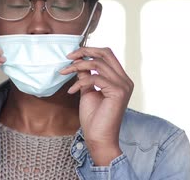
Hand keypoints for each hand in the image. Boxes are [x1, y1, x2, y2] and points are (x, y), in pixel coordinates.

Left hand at [60, 47, 133, 165]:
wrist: (98, 138)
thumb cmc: (94, 118)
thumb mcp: (88, 91)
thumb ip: (86, 76)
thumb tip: (78, 62)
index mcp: (121, 79)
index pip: (107, 55)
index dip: (89, 51)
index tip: (72, 55)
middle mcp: (125, 80)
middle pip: (106, 53)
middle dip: (85, 52)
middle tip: (68, 57)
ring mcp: (123, 86)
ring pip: (97, 64)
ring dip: (77, 66)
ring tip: (65, 73)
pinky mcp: (118, 92)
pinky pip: (95, 79)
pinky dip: (80, 82)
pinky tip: (71, 91)